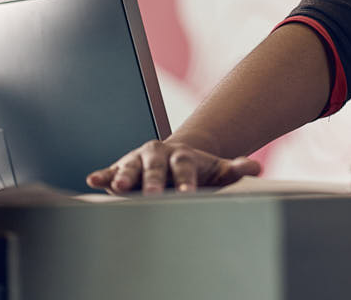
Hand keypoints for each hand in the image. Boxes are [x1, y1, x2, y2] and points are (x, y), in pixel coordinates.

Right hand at [86, 139, 260, 194]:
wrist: (174, 159)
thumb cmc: (198, 170)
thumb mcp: (217, 169)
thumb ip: (235, 169)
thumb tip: (255, 167)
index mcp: (182, 155)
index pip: (184, 166)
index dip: (186, 179)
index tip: (188, 193)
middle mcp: (157, 154)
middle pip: (155, 166)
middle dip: (153, 181)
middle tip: (153, 195)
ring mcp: (137, 160)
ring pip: (130, 167)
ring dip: (124, 176)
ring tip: (119, 188)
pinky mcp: (121, 169)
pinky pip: (110, 172)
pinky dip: (103, 176)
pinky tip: (94, 181)